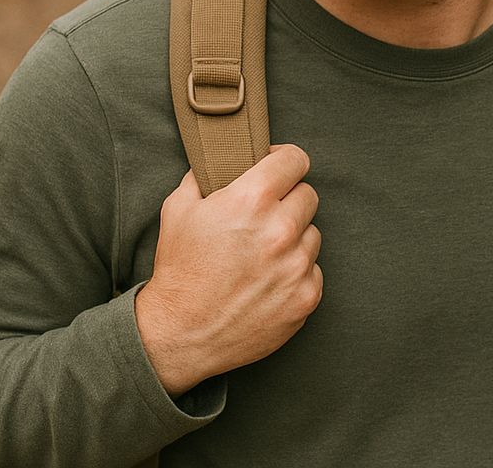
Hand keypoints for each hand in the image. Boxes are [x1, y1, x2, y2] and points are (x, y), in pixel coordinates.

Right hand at [135, 144, 321, 395]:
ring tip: (262, 252)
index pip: (295, 160)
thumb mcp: (179, 208)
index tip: (278, 169)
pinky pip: (313, 269)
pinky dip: (295, 271)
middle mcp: (280, 230)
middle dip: (288, 199)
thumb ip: (207, 174)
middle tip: (265, 215)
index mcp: (252, 199)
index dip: (285, 161)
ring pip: (312, 232)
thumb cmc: (180, 269)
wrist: (180, 335)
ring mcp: (296, 266)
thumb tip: (227, 156)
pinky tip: (268, 279)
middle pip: (308, 194)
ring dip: (294, 237)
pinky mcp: (306, 297)